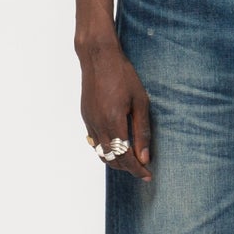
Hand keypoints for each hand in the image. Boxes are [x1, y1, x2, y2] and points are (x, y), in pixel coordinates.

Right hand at [80, 40, 152, 180]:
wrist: (99, 57)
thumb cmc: (123, 75)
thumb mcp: (140, 102)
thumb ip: (142, 131)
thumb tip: (144, 157)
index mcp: (113, 122)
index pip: (125, 157)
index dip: (137, 170)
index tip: (148, 176)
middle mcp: (98, 126)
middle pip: (112, 159)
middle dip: (128, 168)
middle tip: (143, 168)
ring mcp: (89, 122)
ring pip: (101, 153)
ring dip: (116, 160)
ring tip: (132, 159)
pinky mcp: (85, 117)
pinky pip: (95, 142)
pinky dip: (106, 149)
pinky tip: (117, 144)